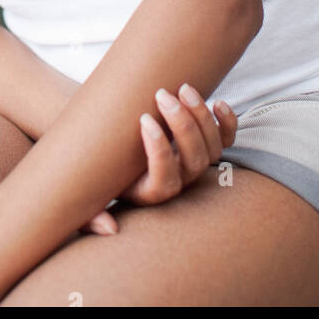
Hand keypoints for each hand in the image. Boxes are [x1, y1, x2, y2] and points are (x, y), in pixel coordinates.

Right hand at [80, 85, 236, 234]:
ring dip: (201, 116)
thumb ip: (91, 218)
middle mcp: (180, 180)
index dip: (159, 149)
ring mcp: (194, 163)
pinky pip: (225, 139)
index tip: (144, 119)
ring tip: (182, 88)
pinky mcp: (203, 146)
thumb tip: (110, 230)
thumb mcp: (91, 195)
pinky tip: (218, 102)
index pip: (166, 176)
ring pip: (212, 146)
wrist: (114, 154)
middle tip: (162, 95)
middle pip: (195, 159)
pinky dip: (228, 122)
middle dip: (182, 124)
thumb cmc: (100, 172)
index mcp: (153, 193)